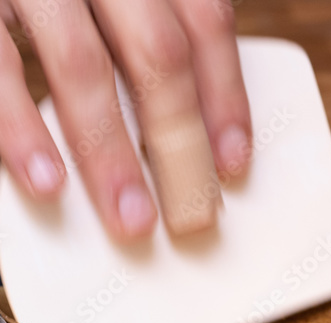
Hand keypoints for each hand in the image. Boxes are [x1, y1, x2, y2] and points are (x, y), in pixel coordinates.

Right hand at [0, 0, 250, 238]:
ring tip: (130, 216)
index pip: (205, 21)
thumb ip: (143, 40)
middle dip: (180, 140)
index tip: (233, 163)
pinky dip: (22, 129)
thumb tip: (192, 137)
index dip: (226, 95)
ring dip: (111, 152)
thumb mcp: (120, 2)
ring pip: (84, 65)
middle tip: (191, 213)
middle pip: (159, 52)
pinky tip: (48, 181)